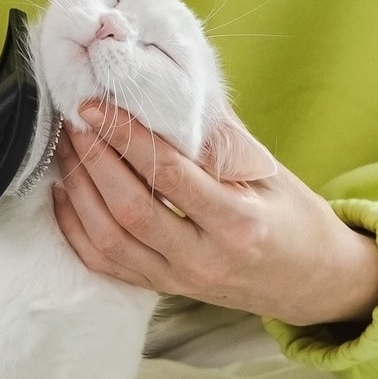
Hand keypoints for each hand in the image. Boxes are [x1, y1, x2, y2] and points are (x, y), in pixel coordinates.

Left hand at [53, 104, 377, 326]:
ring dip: (79, 190)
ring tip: (68, 149)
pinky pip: (104, 263)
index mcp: (237, 224)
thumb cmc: (294, 219)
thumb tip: (167, 90)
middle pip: (130, 209)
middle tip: (76, 121)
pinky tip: (66, 192)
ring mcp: (178, 279)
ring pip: (109, 239)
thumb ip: (219, 138)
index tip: (98, 106)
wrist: (311, 283)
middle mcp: (203, 258)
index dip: (127, 137)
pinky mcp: (161, 288)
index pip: (169, 174)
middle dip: (95, 160)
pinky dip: (76, 228)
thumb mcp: (269, 173)